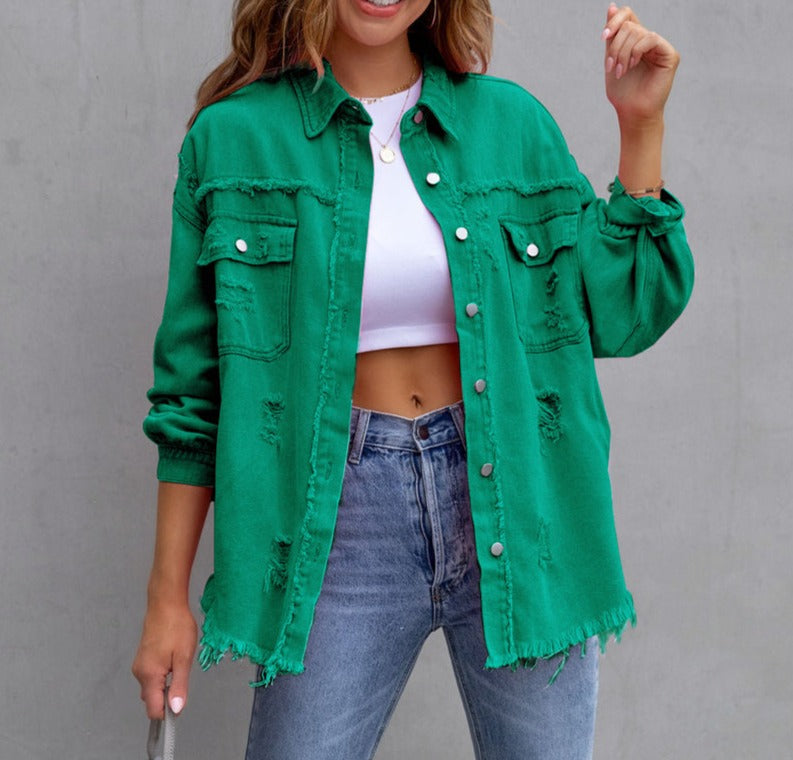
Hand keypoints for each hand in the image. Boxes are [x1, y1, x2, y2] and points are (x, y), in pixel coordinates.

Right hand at [131, 601, 197, 718]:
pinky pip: (152, 675)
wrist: (166, 603)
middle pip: (152, 699)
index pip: (153, 710)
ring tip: (179, 661)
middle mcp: (140, 673)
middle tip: (183, 674)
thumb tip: (176, 709)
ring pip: (152, 687)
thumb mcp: (184, 658)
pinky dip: (162, 674)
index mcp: (149, 675)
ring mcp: (139, 665)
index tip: (180, 704)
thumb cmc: (176, 626)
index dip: (168, 712)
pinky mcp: (142, 658)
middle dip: (168, 695)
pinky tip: (173, 657)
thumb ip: (179, 686)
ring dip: (166, 683)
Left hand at [602, 3, 679, 126]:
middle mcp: (649, 41)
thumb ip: (612, 36)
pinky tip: (632, 65)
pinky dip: (636, 51)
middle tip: (611, 67)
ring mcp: (660, 47)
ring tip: (620, 71)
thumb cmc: (622, 92)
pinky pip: (651, 38)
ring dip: (623, 53)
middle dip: (615, 46)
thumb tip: (612, 6)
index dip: (614, 21)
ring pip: (637, 32)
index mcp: (635, 40)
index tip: (603, 37)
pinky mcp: (670, 54)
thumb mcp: (611, 60)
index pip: (628, 15)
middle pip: (629, 26)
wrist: (632, 112)